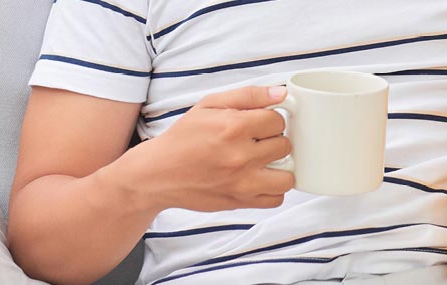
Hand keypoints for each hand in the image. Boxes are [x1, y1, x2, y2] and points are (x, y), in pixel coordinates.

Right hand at [95, 86, 296, 211]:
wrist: (158, 174)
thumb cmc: (183, 138)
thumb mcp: (209, 105)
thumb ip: (248, 96)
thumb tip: (282, 92)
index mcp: (233, 127)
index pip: (278, 120)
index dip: (269, 119)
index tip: (257, 124)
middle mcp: (240, 156)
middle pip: (285, 145)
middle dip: (273, 141)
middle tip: (256, 142)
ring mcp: (242, 183)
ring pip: (288, 176)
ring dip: (280, 168)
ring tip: (265, 162)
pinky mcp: (240, 202)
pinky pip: (277, 199)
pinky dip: (273, 190)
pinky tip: (259, 179)